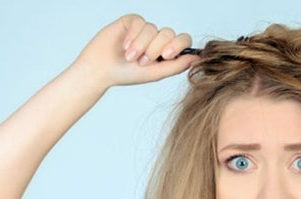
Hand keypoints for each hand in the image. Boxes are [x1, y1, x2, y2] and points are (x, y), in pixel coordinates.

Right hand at [70, 14, 200, 87]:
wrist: (102, 70)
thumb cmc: (128, 75)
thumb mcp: (155, 73)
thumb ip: (177, 66)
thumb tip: (198, 59)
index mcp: (166, 51)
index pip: (183, 40)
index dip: (178, 45)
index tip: (166, 55)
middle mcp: (157, 39)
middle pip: (169, 33)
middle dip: (156, 48)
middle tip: (143, 61)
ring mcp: (145, 29)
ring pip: (153, 29)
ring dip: (141, 45)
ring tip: (130, 57)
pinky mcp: (131, 21)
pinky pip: (140, 22)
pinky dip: (133, 36)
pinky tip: (125, 46)